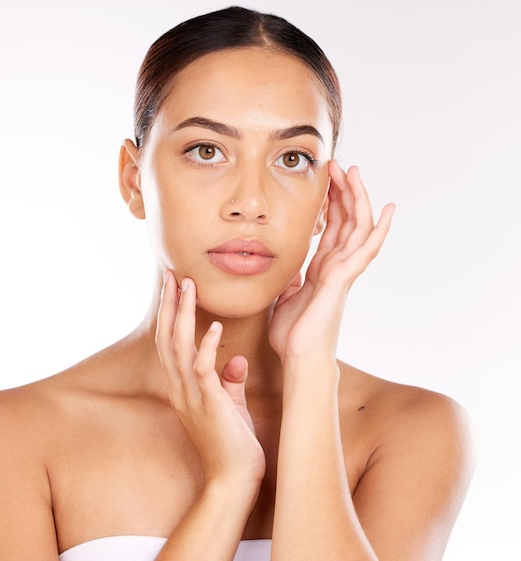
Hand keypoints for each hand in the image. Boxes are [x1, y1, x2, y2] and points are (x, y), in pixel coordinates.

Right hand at [156, 271, 265, 485]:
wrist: (234, 481)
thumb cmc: (234, 443)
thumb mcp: (231, 406)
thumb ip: (229, 381)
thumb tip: (235, 359)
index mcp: (183, 387)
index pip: (171, 343)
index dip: (171, 314)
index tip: (175, 288)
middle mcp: (180, 388)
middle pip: (167, 337)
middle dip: (170, 304)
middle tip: (172, 274)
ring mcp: (191, 396)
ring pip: (179, 346)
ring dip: (183, 314)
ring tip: (187, 285)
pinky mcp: (208, 404)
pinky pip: (203, 369)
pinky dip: (207, 345)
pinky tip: (213, 325)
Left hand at [269, 161, 394, 362]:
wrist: (298, 358)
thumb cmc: (293, 334)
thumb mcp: (284, 298)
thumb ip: (290, 280)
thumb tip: (287, 271)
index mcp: (322, 268)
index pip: (332, 228)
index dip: (331, 203)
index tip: (326, 180)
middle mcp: (336, 267)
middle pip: (347, 221)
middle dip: (344, 191)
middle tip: (339, 165)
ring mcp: (343, 272)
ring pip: (358, 228)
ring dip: (357, 199)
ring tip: (353, 171)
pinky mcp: (343, 280)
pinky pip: (365, 250)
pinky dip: (378, 230)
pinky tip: (387, 210)